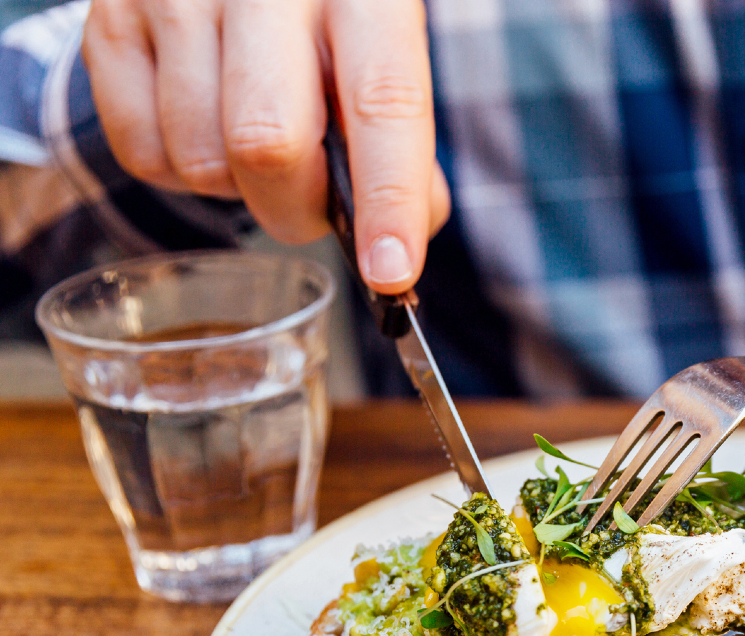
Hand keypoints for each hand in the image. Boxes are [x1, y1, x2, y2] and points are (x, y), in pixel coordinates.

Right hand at [82, 0, 450, 293]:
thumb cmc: (325, 17)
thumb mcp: (385, 54)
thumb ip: (404, 146)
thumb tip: (391, 247)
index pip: (383, 103)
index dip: (389, 199)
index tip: (391, 271)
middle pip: (269, 144)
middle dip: (296, 207)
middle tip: (312, 201)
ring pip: (202, 160)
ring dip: (236, 188)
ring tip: (253, 138)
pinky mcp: (110, 22)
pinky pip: (142, 154)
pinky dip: (181, 171)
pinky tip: (205, 125)